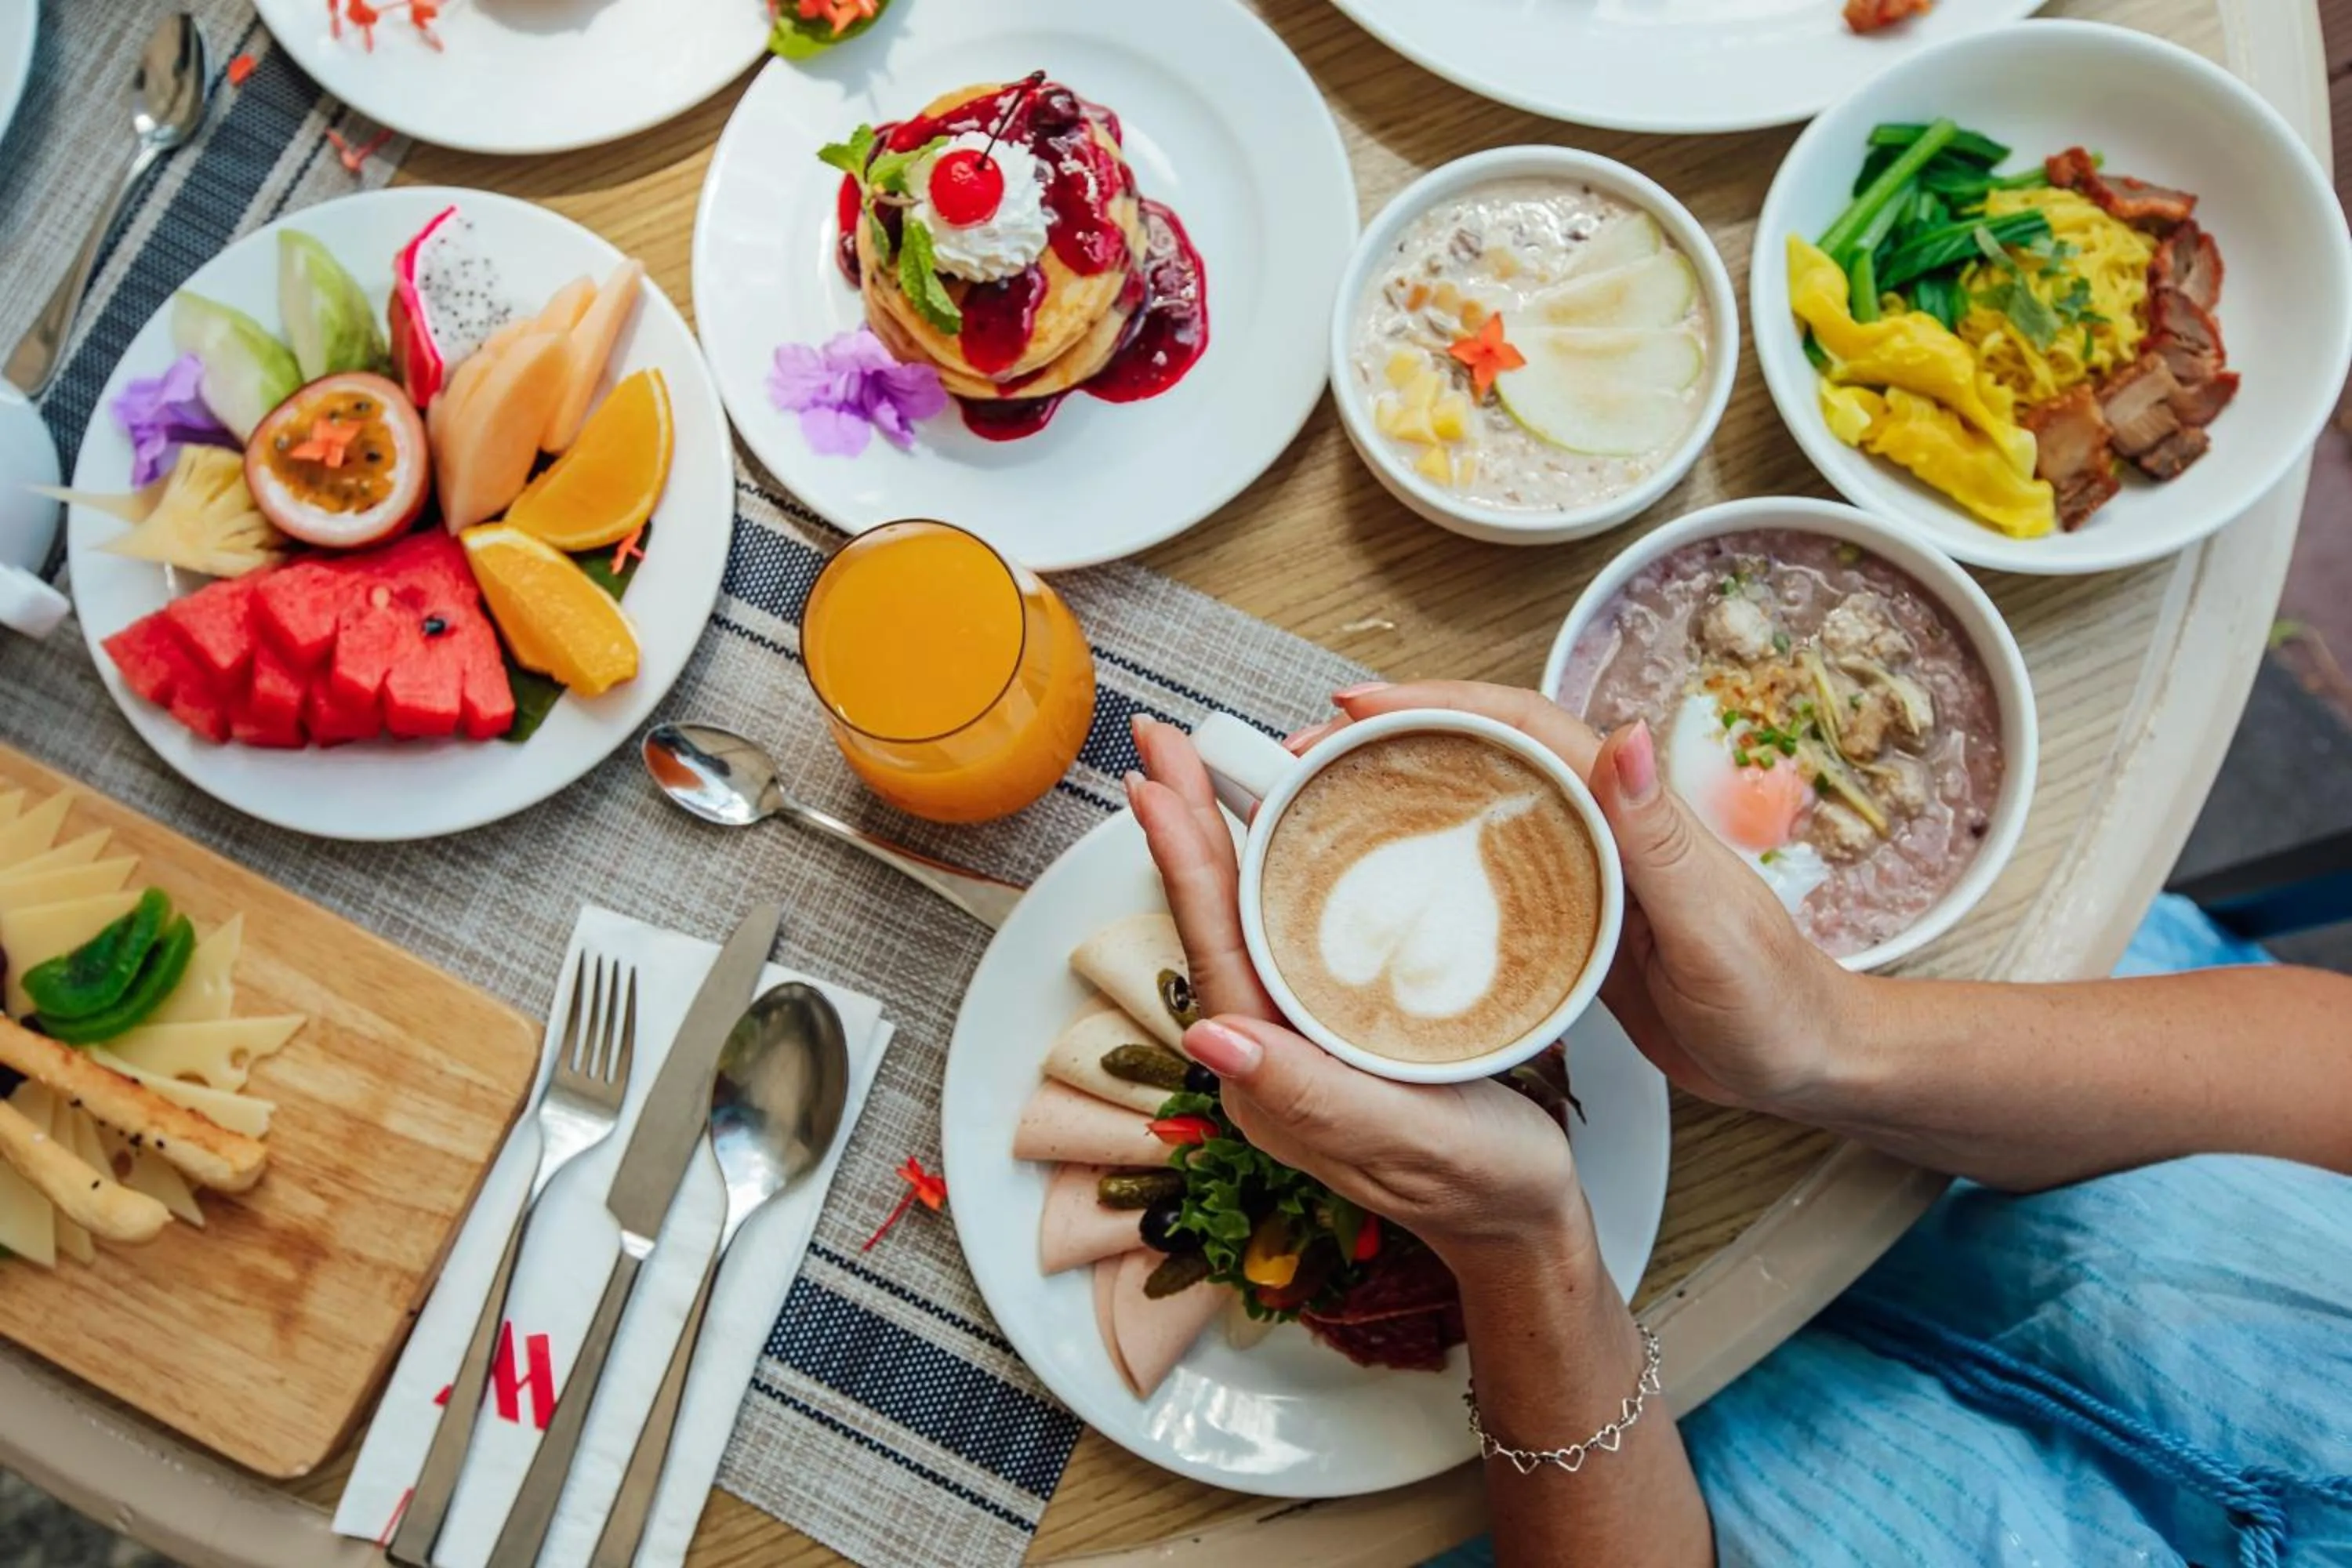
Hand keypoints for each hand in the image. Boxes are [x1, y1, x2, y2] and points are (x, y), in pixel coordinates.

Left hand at [1125, 715, 1592, 1269]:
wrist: (1524, 1226)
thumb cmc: (1479, 1186)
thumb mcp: (1402, 1139)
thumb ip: (1307, 1093)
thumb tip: (1210, 1040)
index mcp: (1269, 1071)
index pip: (1213, 943)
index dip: (1181, 855)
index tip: (1154, 778)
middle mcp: (1269, 1049)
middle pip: (1215, 918)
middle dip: (1183, 823)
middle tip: (1160, 738)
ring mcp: (1298, 1038)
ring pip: (1245, 920)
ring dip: (1217, 839)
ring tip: (1193, 768)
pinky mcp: (1334, 1027)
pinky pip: (1288, 934)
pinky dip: (1272, 872)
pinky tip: (1276, 836)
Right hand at [1296, 682, 1860, 1115]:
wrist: (1804, 1062)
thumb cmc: (1772, 1000)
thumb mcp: (1714, 924)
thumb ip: (1661, 836)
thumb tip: (1622, 736)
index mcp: (1627, 806)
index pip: (1518, 725)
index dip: (1434, 704)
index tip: (1356, 707)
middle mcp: (1595, 820)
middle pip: (1478, 750)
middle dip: (1388, 736)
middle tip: (1302, 752)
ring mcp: (1577, 866)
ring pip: (1471, 802)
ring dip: (1394, 790)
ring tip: (1315, 799)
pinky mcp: (1564, 914)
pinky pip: (1480, 868)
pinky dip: (1423, 858)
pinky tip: (1379, 882)